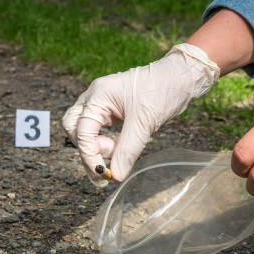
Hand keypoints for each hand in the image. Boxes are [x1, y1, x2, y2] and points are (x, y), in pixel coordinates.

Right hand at [61, 43, 219, 181]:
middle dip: (87, 150)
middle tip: (106, 165)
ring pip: (82, 130)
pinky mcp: (110, 111)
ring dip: (94, 147)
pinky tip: (117, 150)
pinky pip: (97, 130)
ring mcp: (101, 103)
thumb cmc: (162, 90)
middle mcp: (94, 98)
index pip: (82, 131)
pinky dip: (102, 143)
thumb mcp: (144, 123)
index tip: (102, 173)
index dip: (89, 155)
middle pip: (74, 129)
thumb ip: (127, 151)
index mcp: (98, 96)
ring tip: (117, 154)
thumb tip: (115, 176)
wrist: (180, 77)